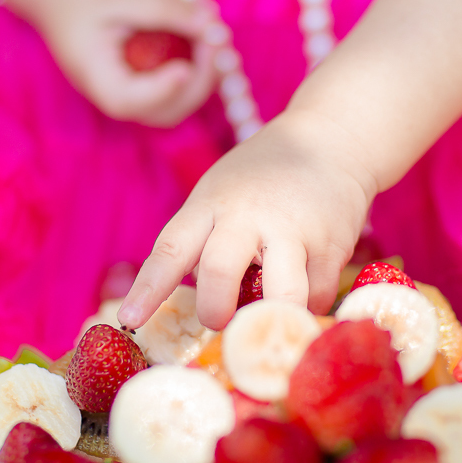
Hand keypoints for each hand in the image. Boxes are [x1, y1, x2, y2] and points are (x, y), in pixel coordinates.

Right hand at [7, 0, 217, 126]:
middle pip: (164, 111)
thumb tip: (212, 27)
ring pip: (177, 101)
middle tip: (216, 36)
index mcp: (94, 75)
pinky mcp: (143, 78)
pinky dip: (195, 58)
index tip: (187, 66)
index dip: (163, 91)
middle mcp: (113, 92)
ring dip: (204, 69)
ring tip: (210, 25)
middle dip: (200, 80)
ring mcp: (130, 89)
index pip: (129, 101)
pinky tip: (196, 23)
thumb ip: (165, 9)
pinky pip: (177, 82)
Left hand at [117, 110, 378, 329]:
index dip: (148, 288)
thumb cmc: (262, 178)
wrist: (331, 142)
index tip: (129, 319)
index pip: (171, 248)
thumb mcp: (220, 194)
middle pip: (221, 272)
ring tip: (265, 319)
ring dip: (269, 319)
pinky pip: (317, 298)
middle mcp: (250, 216)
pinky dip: (304, 310)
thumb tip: (197, 305)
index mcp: (211, 204)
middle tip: (216, 320)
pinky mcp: (332, 247)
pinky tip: (300, 298)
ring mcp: (295, 232)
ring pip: (282, 296)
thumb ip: (203, 241)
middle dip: (214, 309)